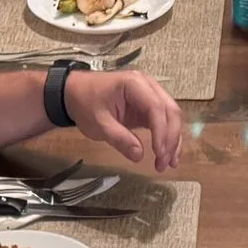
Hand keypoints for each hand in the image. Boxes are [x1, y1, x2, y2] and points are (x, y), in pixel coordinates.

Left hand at [61, 69, 185, 172]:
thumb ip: (119, 138)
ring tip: (169, 163)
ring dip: (173, 139)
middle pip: (170, 111)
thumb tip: (139, 155)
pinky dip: (167, 136)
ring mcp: (150, 93)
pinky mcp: (148, 105)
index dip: (161, 132)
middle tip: (164, 163)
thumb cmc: (85, 104)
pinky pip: (164, 119)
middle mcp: (148, 85)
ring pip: (171, 116)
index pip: (156, 108)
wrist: (74, 92)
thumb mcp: (98, 123)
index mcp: (134, 84)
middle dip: (170, 138)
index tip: (159, 154)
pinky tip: (168, 154)